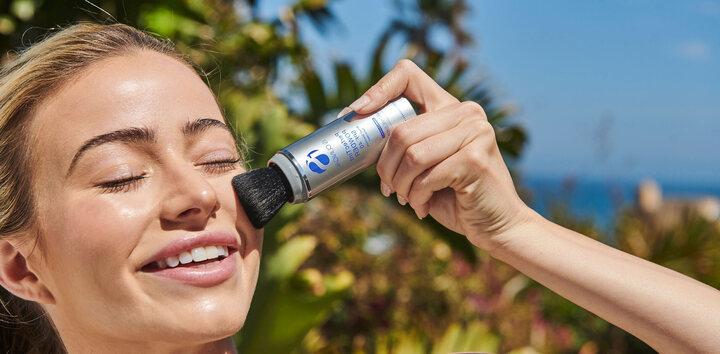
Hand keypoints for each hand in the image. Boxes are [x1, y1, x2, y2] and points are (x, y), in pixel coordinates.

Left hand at [347, 60, 532, 250]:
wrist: (496, 224)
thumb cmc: (453, 194)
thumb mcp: (425, 163)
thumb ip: (405, 145)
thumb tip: (356, 130)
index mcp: (449, 106)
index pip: (407, 74)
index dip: (377, 90)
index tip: (355, 114)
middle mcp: (466, 112)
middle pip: (400, 131)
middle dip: (385, 167)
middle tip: (387, 188)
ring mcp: (474, 132)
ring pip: (411, 155)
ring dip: (401, 185)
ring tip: (407, 199)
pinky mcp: (475, 159)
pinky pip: (427, 176)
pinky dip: (417, 196)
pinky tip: (422, 206)